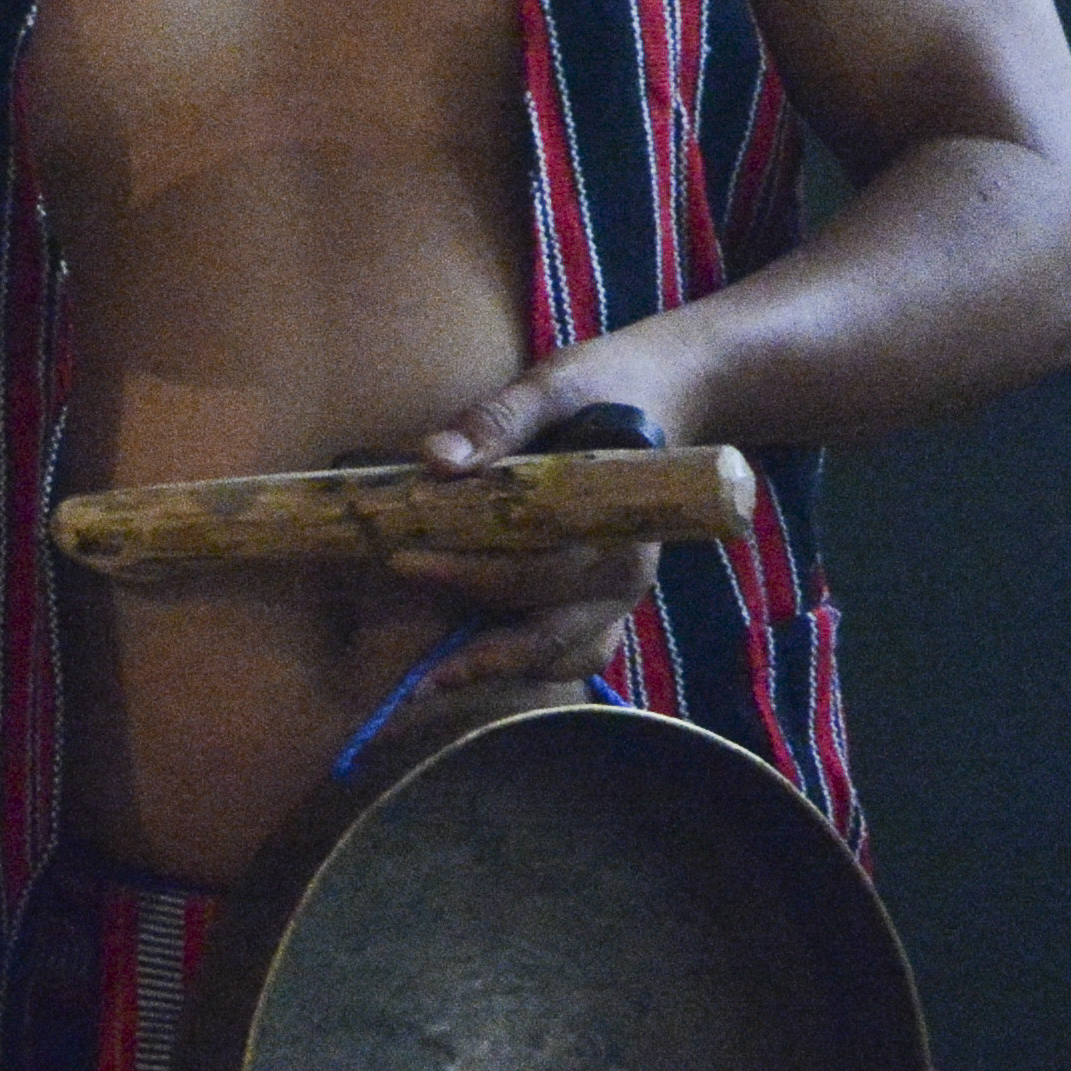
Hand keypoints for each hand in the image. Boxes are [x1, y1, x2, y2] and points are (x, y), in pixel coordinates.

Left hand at [367, 370, 700, 713]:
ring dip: (499, 672)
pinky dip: (522, 665)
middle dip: (479, 653)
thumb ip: (499, 420)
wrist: (667, 394)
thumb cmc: (608, 387)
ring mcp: (615, 593)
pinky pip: (568, 651)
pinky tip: (465, 668)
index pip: (539, 567)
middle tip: (413, 668)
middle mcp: (622, 573)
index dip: (471, 573)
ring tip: (431, 685)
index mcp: (616, 523)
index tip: (403, 562)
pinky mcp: (601, 599)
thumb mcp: (553, 385)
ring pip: (560, 654)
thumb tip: (435, 459)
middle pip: (550, 633)